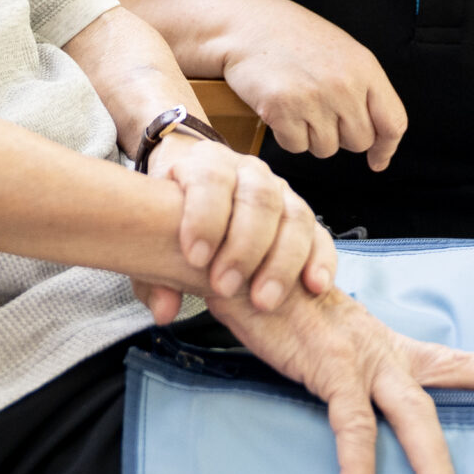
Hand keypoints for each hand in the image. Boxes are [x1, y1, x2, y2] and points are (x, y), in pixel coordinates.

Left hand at [142, 134, 335, 321]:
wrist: (199, 187)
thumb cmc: (173, 216)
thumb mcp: (153, 237)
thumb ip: (153, 274)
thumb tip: (166, 310)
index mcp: (207, 163)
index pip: (211, 179)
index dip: (204, 217)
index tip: (195, 258)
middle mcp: (248, 171)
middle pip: (258, 199)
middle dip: (244, 246)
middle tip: (226, 286)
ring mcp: (281, 191)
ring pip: (294, 216)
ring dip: (282, 261)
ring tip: (264, 300)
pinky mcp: (302, 215)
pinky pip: (320, 234)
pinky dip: (320, 260)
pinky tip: (314, 286)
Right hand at [208, 283, 473, 473]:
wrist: (249, 267)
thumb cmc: (286, 308)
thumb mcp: (330, 341)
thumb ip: (353, 369)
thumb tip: (361, 397)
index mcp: (392, 348)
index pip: (462, 362)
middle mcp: (386, 351)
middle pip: (447, 395)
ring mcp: (362, 358)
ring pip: (412, 417)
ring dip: (430, 467)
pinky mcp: (330, 367)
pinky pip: (352, 426)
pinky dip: (356, 466)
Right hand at [222, 0, 408, 169]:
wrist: (249, 24)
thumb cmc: (294, 37)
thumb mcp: (343, 53)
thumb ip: (364, 89)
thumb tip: (379, 140)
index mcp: (364, 68)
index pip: (393, 122)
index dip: (386, 148)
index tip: (378, 159)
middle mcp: (343, 85)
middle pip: (359, 142)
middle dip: (341, 135)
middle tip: (321, 110)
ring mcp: (313, 98)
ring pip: (326, 149)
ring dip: (311, 136)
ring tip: (299, 103)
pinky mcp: (282, 110)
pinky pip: (296, 146)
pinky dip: (287, 135)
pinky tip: (281, 108)